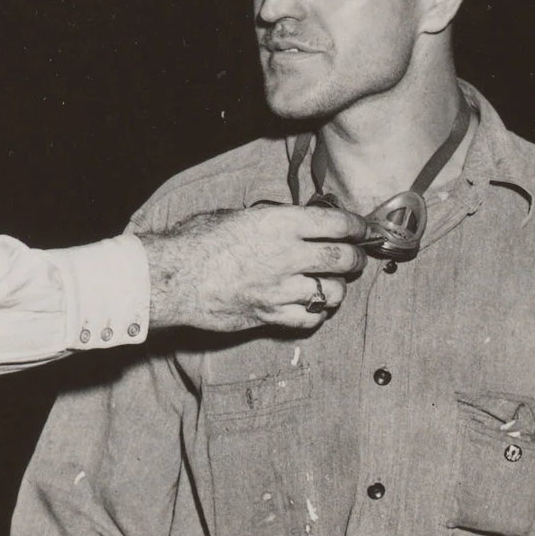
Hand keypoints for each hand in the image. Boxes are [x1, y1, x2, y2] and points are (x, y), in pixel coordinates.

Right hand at [138, 206, 364, 332]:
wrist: (173, 278)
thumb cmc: (197, 241)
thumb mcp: (236, 216)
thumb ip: (270, 221)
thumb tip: (288, 223)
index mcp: (281, 223)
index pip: (337, 223)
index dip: (356, 226)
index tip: (361, 229)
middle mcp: (288, 256)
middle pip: (343, 260)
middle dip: (355, 260)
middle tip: (355, 259)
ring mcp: (281, 289)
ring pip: (331, 293)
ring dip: (337, 289)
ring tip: (333, 285)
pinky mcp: (270, 315)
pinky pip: (308, 319)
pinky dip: (315, 313)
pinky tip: (310, 307)